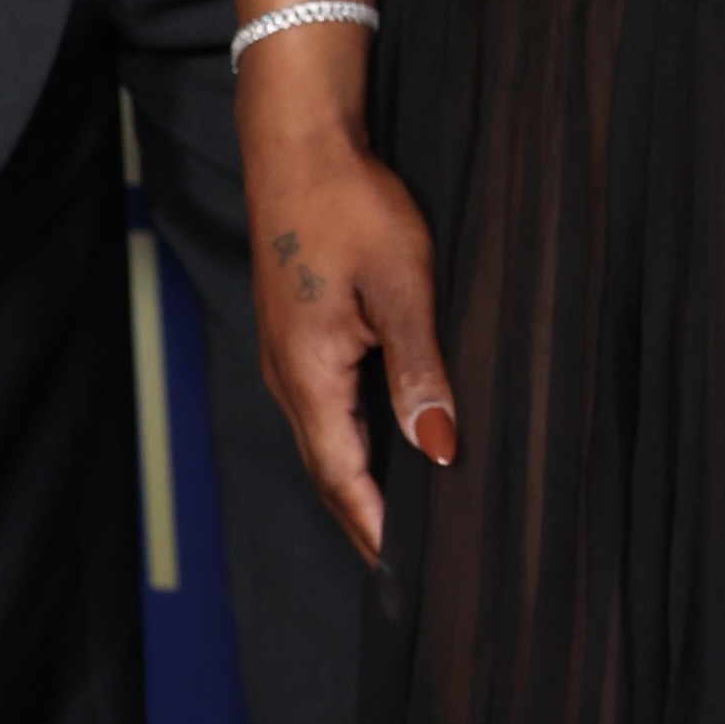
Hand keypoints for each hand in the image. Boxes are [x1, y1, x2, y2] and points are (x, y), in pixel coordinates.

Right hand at [242, 95, 456, 563]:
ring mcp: (286, 358)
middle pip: (329, 472)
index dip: (377, 530)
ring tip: (403, 525)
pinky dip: (352, 445)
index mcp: (310, 377)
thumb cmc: (350, 206)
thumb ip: (420, 370)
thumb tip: (438, 446)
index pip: (344, 479)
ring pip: (326, 442)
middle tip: (411, 572)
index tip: (408, 578)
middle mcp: (288, 378)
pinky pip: (323, 410)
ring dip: (360, 486)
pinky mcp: (295, 336)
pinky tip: (384, 448)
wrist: (297, 146)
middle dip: (367, 522)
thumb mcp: (401, 287)